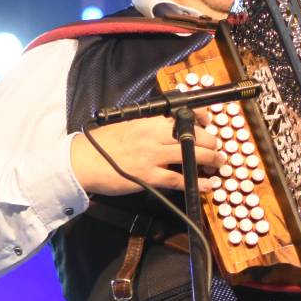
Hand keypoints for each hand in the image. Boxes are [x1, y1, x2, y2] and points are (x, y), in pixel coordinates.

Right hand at [70, 114, 220, 196]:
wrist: (81, 161)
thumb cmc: (99, 144)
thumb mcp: (125, 126)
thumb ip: (146, 127)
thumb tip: (164, 130)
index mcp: (148, 121)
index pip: (183, 115)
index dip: (203, 118)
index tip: (209, 122)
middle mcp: (153, 136)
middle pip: (194, 135)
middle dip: (211, 142)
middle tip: (216, 148)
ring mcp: (152, 156)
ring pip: (192, 155)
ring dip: (211, 160)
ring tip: (218, 163)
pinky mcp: (149, 176)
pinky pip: (179, 179)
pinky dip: (196, 182)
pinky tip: (207, 185)